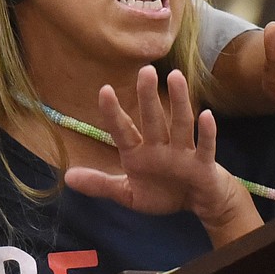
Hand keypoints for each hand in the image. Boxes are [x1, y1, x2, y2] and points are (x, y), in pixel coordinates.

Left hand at [64, 67, 261, 246]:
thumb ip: (100, 184)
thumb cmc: (162, 193)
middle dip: (148, 96)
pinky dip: (207, 133)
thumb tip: (67, 177)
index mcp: (138, 153)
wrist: (198, 203)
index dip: (113, 112)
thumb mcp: (127, 194)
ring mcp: (182, 154)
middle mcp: (159, 147)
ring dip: (179, 101)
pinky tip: (206, 115)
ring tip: (175, 76)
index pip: (123, 130)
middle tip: (145, 70)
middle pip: (153, 119)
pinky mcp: (203, 165)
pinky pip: (205, 147)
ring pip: (181, 124)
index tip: (104, 90)